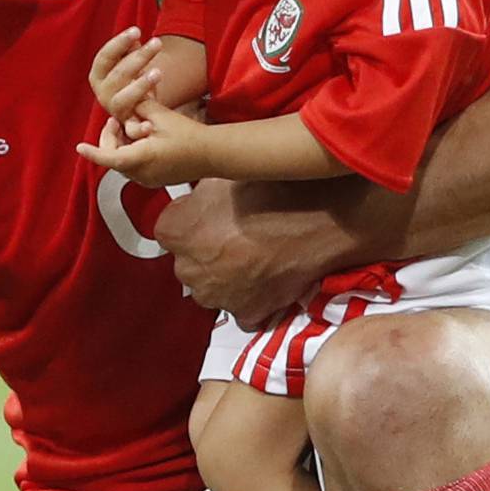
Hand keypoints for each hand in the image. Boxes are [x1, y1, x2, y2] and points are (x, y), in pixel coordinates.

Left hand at [77, 97, 205, 187]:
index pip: (108, 157)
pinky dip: (131, 153)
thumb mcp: (161, 116)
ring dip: (121, 145)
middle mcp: (141, 174)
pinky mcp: (154, 181)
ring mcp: (147, 180)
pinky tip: (141, 138)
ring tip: (130, 125)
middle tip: (115, 120)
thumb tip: (123, 101)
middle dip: (110, 139)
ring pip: (123, 163)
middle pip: (113, 158)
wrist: (212, 154)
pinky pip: (134, 167)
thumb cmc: (188, 135)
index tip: (79, 147)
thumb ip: (138, 108)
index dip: (92, 152)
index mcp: (140, 158)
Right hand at [88, 28, 166, 120]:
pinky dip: (139, 129)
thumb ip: (130, 50)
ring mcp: (114, 110)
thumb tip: (134, 37)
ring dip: (140, 86)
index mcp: (98, 75)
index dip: (119, 43)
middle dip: (138, 58)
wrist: (137, 107)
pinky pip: (131, 129)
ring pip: (124, 98)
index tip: (136, 29)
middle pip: (118, 75)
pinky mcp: (127, 126)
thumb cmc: (131, 78)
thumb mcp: (130, 62)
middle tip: (156, 43)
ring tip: (158, 72)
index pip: (104, 57)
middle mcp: (102, 93)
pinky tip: (150, 126)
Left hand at [153, 175, 402, 326]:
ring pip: (213, 288)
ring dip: (228, 277)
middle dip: (208, 252)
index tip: (214, 215)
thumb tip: (196, 199)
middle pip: (190, 262)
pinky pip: (242, 308)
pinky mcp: (244, 314)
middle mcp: (186, 269)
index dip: (194, 221)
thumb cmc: (271, 191)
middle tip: (241, 236)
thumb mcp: (223, 175)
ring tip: (259, 256)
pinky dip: (253, 298)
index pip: (169, 230)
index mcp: (173, 231)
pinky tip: (270, 277)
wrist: (319, 222)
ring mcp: (215, 296)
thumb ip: (198, 194)